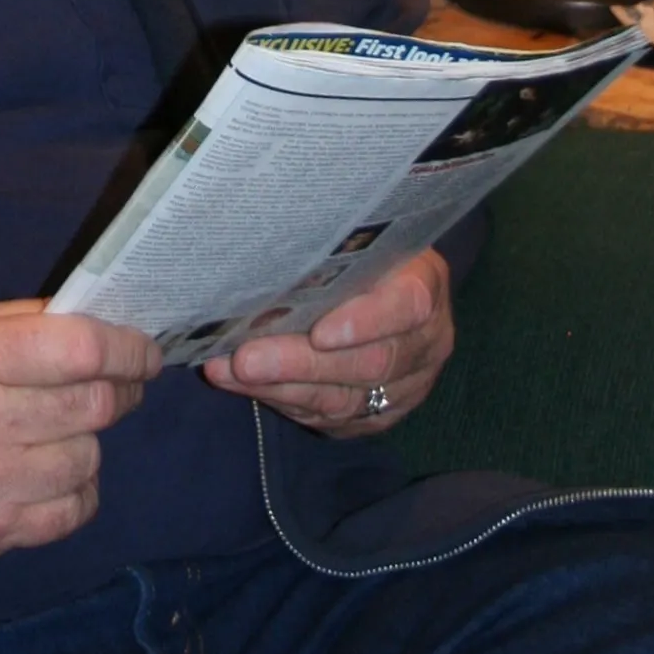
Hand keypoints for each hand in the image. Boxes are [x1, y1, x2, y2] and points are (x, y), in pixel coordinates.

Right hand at [0, 299, 160, 578]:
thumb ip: (20, 325)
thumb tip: (102, 323)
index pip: (77, 349)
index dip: (126, 347)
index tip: (145, 349)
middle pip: (93, 405)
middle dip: (120, 389)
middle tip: (117, 381)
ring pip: (89, 459)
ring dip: (88, 439)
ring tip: (61, 425)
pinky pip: (73, 511)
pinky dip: (76, 488)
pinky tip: (47, 469)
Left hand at [201, 250, 452, 434]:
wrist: (395, 290)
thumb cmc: (365, 250)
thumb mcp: (360, 236)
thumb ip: (330, 247)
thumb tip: (266, 247)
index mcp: (426, 284)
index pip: (407, 307)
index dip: (365, 323)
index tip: (319, 333)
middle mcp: (425, 343)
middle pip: (367, 363)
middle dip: (300, 364)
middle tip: (245, 359)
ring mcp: (406, 387)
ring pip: (345, 399)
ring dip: (280, 388)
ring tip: (228, 373)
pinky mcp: (378, 416)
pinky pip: (331, 418)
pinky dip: (283, 401)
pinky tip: (244, 387)